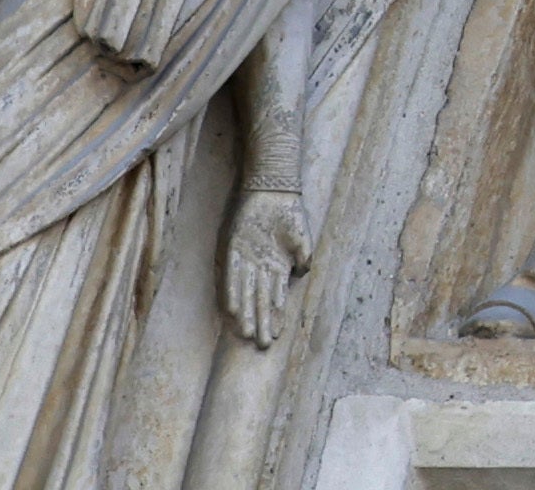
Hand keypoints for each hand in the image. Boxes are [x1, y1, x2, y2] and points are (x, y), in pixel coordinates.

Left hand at [227, 191, 314, 346]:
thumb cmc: (290, 213)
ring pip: (245, 293)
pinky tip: (232, 307)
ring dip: (245, 313)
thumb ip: (303, 257)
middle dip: (261, 323)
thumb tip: (302, 274)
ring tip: (246, 333)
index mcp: (277, 267)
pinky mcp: (233, 250)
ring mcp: (247, 261)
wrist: (274, 190)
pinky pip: (232, 275)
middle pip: (260, 301)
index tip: (276, 335)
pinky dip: (232, 290)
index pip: (275, 298)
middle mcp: (260, 268)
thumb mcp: (302, 237)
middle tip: (261, 345)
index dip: (275, 316)